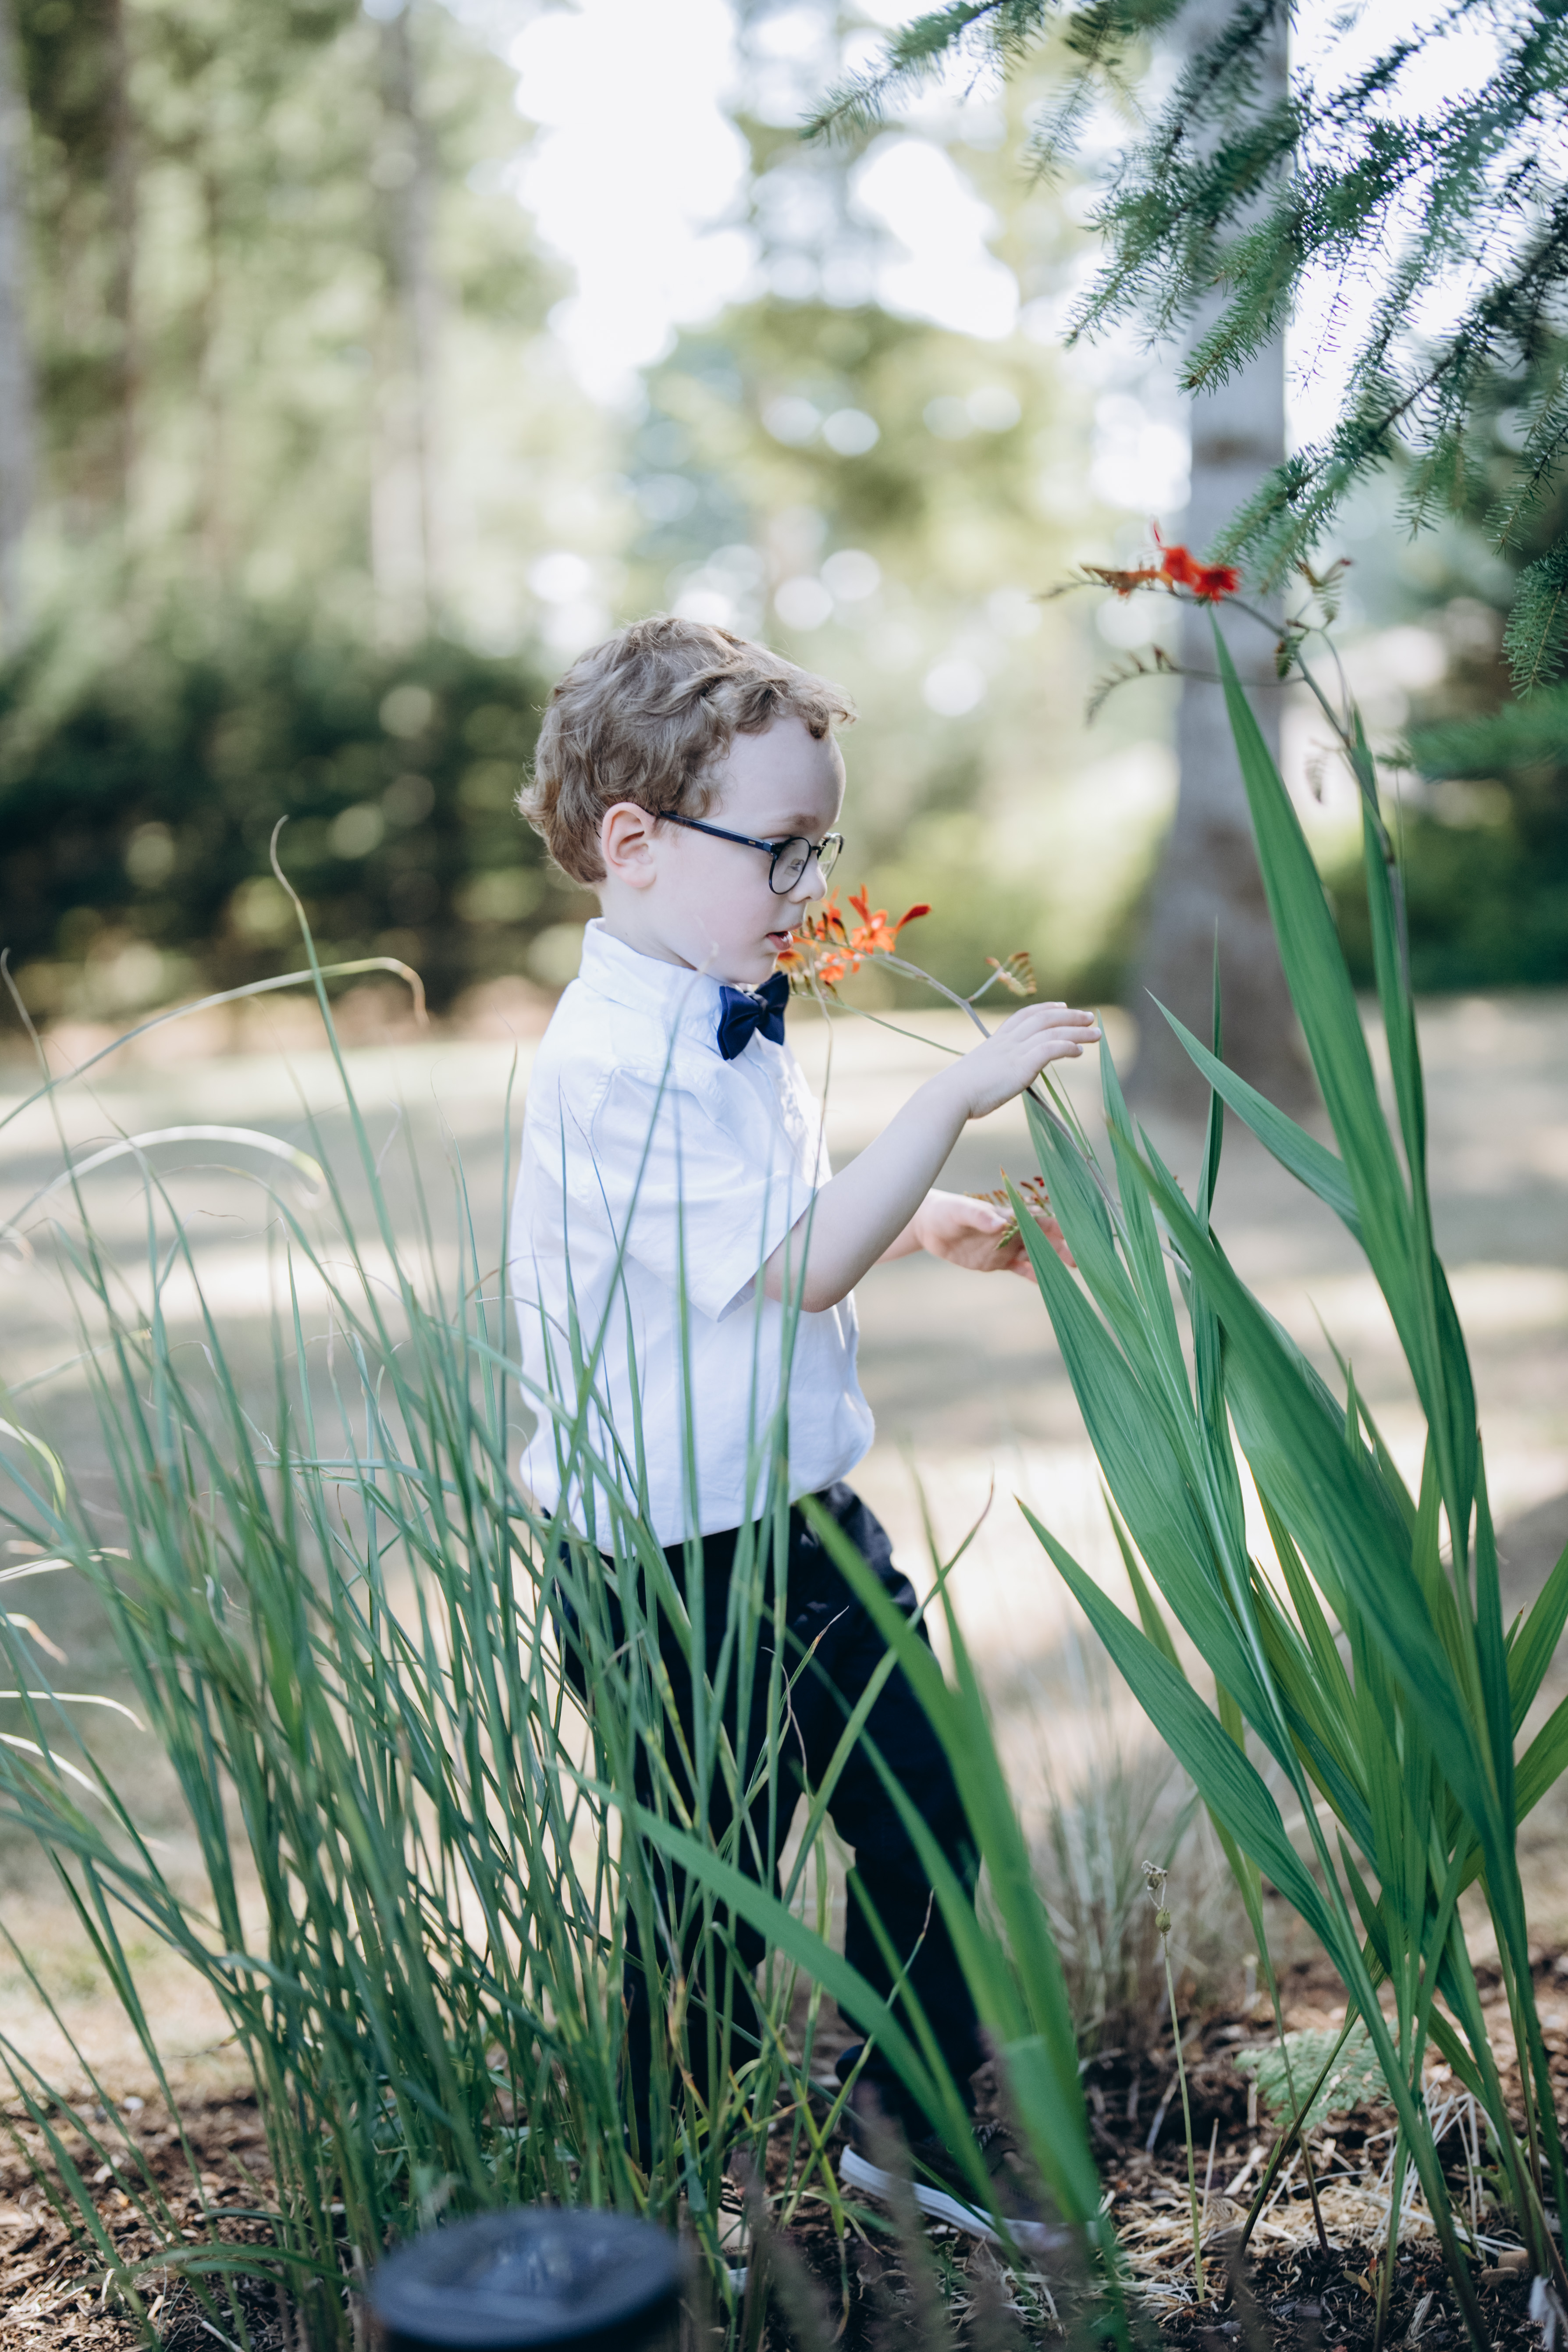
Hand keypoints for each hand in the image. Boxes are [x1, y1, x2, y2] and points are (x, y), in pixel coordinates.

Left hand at [911, 1189, 1074, 1276]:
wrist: (929, 1226)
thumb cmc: (946, 1211)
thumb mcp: (960, 1211)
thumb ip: (980, 1216)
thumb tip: (999, 1225)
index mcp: (1008, 1216)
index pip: (1039, 1220)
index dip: (1059, 1226)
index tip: (1077, 1234)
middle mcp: (1012, 1231)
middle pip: (1043, 1239)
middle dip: (1062, 1247)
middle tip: (1080, 1260)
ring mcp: (1006, 1247)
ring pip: (1036, 1255)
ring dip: (1053, 1261)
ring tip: (1072, 1271)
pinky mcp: (996, 1261)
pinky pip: (1020, 1269)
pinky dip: (1034, 1275)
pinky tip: (1049, 1283)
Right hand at [940, 1004, 1100, 1122]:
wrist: (951, 1096)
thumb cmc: (959, 1092)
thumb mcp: (977, 1075)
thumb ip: (992, 1071)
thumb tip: (997, 1080)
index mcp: (996, 1041)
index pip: (1025, 1015)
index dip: (1046, 1008)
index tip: (1062, 1006)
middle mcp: (1007, 1041)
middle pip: (1044, 1018)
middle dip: (1069, 1015)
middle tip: (1090, 1016)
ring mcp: (1015, 1052)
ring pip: (1052, 1031)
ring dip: (1077, 1030)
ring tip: (1096, 1033)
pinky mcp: (1021, 1066)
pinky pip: (1050, 1049)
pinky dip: (1068, 1046)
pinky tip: (1080, 1051)